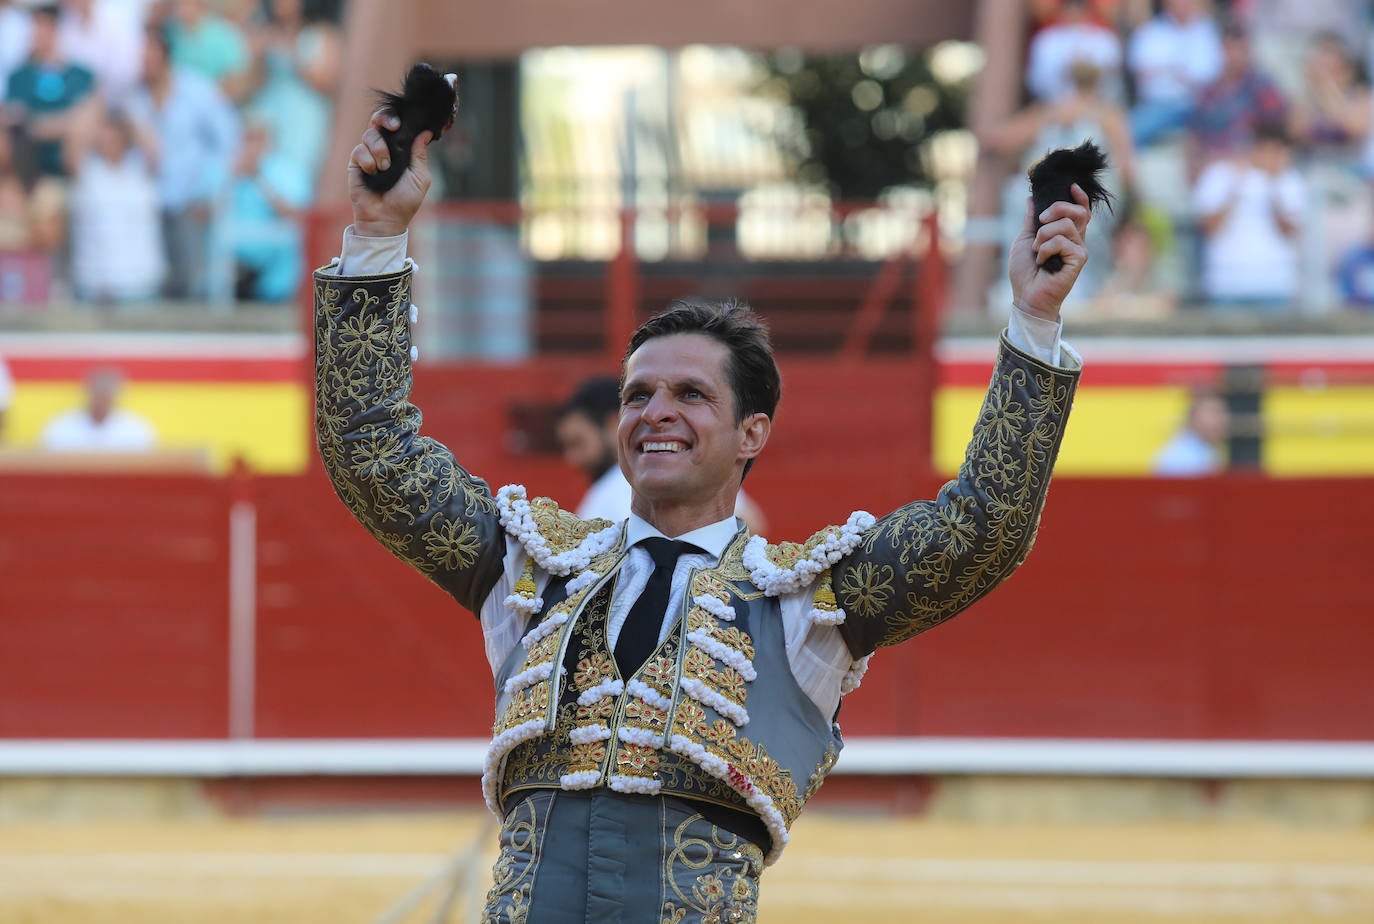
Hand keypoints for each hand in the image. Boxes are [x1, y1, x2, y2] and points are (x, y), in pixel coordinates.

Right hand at [347, 109, 431, 237]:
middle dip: (385, 119)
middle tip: (393, 127)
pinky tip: (373, 172)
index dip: (397, 118)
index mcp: (401, 150)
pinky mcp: (355, 163)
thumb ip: (420, 154)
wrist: (385, 218)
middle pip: (379, 121)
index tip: (401, 123)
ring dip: (380, 149)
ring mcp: (369, 154)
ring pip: (370, 134)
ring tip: (385, 167)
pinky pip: (359, 150)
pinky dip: (368, 160)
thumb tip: (426, 132)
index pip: (397, 125)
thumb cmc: (405, 201)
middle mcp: (385, 148)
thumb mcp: (420, 177)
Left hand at [1008, 183, 1091, 321]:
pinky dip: (1045, 249)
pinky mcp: (1079, 259)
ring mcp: (1079, 249)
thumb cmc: (1025, 272)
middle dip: (1057, 208)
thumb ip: (1031, 220)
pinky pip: (1062, 241)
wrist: (1025, 295)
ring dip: (1043, 235)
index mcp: (1065, 234)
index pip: (1080, 211)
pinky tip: (1042, 262)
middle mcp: (1075, 240)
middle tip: (1041, 220)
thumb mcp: (1025, 239)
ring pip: (1065, 225)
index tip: (1071, 186)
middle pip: (1077, 211)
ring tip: (1037, 251)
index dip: (1079, 198)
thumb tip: (1031, 199)